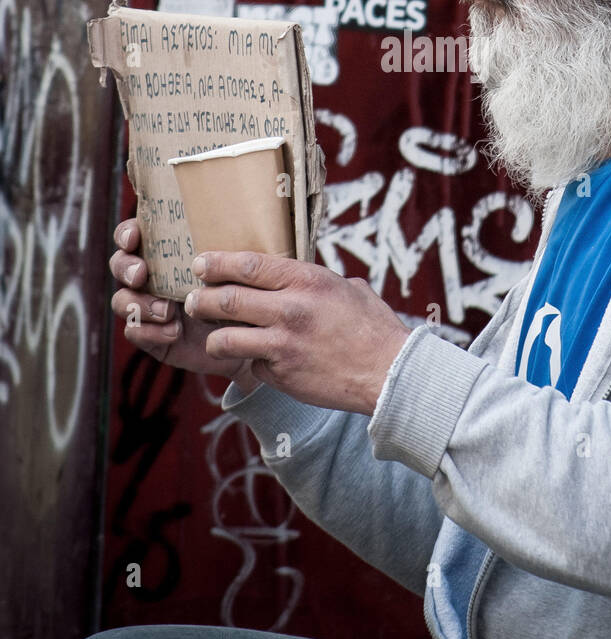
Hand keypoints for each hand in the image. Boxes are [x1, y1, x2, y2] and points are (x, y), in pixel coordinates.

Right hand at [109, 220, 259, 389]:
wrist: (247, 336)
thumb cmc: (242, 291)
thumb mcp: (234, 266)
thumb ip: (223, 249)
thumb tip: (228, 224)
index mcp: (166, 252)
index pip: (133, 235)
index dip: (127, 234)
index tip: (134, 238)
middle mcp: (151, 276)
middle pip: (120, 265)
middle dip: (126, 268)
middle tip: (141, 275)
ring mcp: (147, 305)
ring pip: (121, 300)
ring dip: (138, 303)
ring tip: (167, 311)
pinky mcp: (150, 335)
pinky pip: (134, 331)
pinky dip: (150, 331)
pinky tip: (173, 332)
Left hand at [184, 251, 409, 415]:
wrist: (388, 372)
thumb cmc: (371, 327)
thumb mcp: (345, 288)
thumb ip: (311, 281)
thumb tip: (289, 276)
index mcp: (306, 281)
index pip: (247, 265)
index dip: (216, 263)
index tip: (200, 264)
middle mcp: (290, 310)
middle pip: (226, 299)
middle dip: (201, 299)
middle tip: (193, 300)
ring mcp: (283, 345)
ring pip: (225, 338)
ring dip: (212, 336)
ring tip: (212, 335)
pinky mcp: (280, 375)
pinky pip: (250, 364)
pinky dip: (250, 361)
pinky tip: (259, 359)